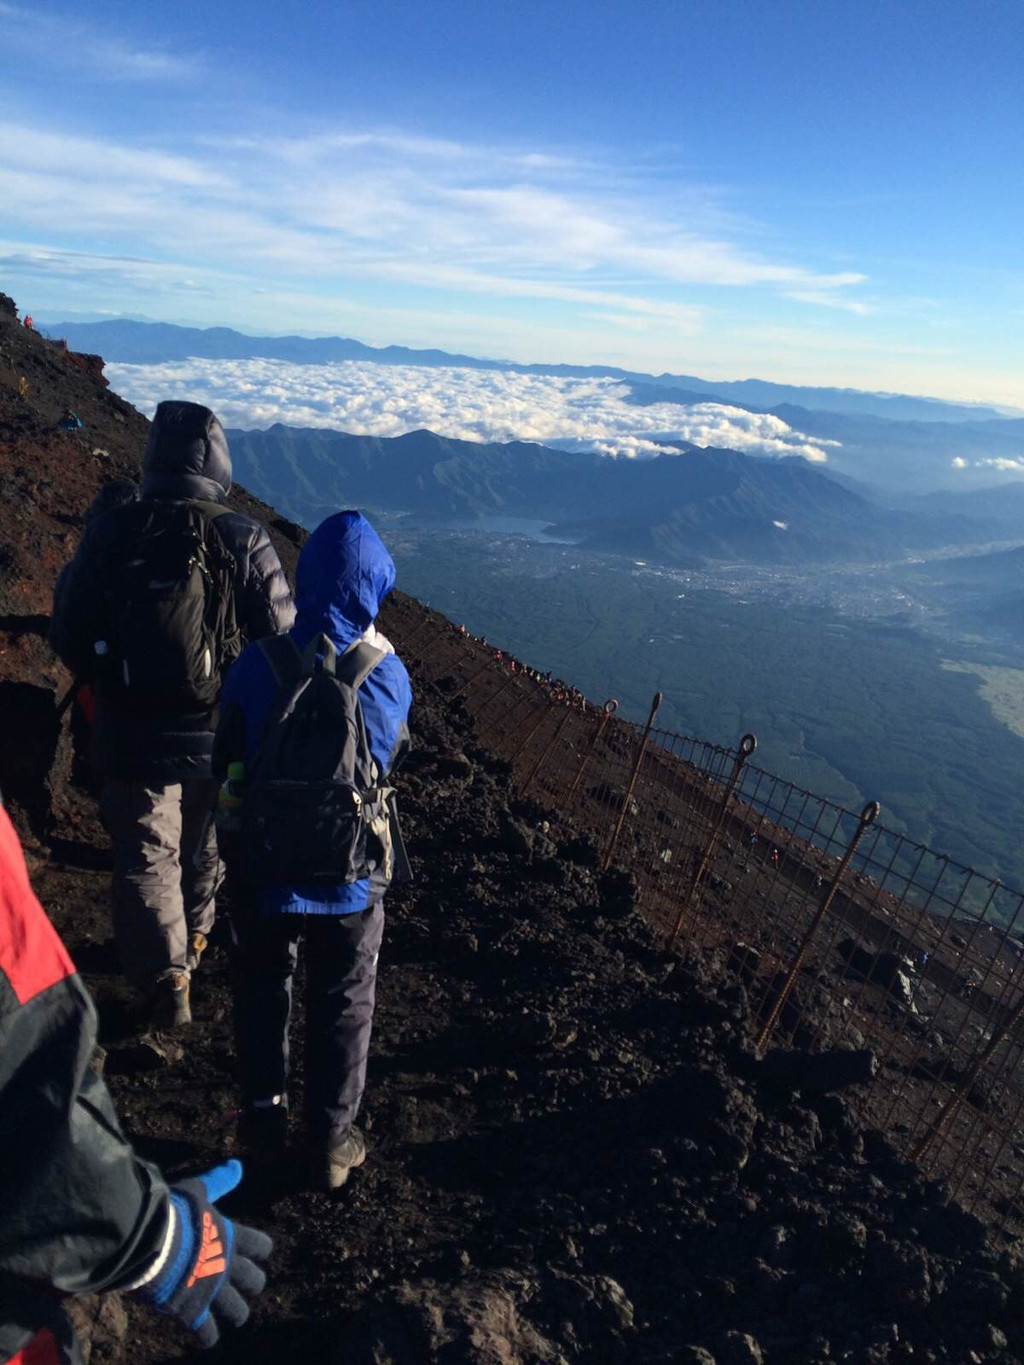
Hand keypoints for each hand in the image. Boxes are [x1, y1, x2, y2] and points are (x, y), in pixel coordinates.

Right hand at [132, 1159, 271, 1347]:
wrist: (150, 1243)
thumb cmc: (173, 1212)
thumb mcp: (198, 1191)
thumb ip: (218, 1181)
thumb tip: (238, 1165)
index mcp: (231, 1237)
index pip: (261, 1246)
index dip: (260, 1250)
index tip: (258, 1254)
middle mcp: (227, 1265)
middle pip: (255, 1281)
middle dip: (251, 1284)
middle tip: (243, 1286)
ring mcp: (213, 1290)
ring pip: (238, 1311)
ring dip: (236, 1313)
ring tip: (232, 1316)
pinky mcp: (193, 1310)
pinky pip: (208, 1333)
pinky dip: (208, 1337)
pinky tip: (207, 1338)